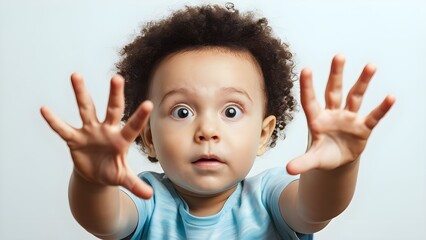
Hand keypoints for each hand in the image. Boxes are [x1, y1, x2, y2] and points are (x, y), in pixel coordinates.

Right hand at [41, 73, 152, 198]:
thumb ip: (135, 184)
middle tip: (117, 77)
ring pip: (86, 109)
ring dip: (81, 93)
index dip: (140, 117)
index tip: (149, 104)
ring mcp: (90, 132)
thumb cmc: (112, 171)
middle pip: (112, 110)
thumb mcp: (123, 178)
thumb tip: (149, 195)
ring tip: (76, 75)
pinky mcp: (75, 138)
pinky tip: (45, 110)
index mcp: (121, 140)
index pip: (133, 126)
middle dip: (115, 95)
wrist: (95, 174)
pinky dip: (54, 121)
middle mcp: (107, 130)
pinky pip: (63, 128)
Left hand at [287, 55, 395, 174]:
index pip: (310, 101)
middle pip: (334, 91)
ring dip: (363, 82)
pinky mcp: (363, 127)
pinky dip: (382, 108)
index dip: (308, 86)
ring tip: (371, 66)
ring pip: (355, 97)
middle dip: (336, 74)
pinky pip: (373, 116)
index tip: (306, 69)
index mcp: (317, 120)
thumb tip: (288, 170)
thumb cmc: (322, 155)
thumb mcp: (313, 160)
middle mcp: (332, 114)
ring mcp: (349, 119)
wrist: (337, 160)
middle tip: (338, 56)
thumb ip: (302, 162)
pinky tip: (390, 97)